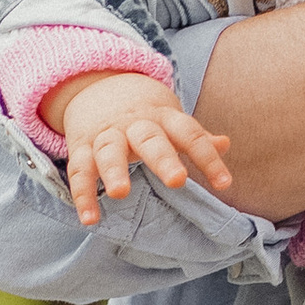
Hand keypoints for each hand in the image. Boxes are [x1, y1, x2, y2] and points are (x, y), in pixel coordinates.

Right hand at [45, 67, 234, 227]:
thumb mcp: (170, 118)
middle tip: (178, 181)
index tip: (224, 184)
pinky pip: (79, 170)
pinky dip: (83, 194)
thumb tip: (225, 144)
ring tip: (120, 193)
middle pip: (150, 139)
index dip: (208, 158)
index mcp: (163, 118)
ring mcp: (106, 134)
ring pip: (109, 150)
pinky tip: (90, 219)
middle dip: (163, 159)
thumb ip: (194, 136)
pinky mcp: (81, 146)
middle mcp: (135, 124)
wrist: (97, 85)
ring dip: (114, 170)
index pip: (190, 135)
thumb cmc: (144, 114)